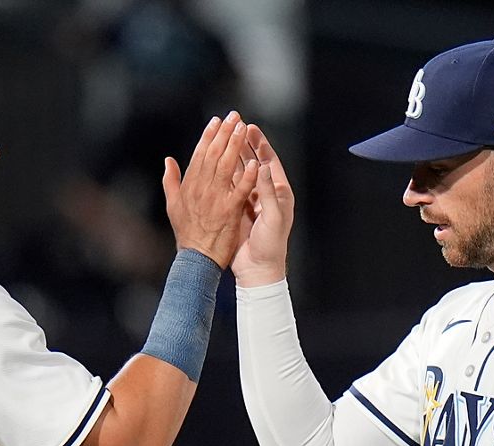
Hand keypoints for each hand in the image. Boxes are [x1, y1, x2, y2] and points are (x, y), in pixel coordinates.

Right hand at [161, 111, 258, 268]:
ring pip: (227, 167)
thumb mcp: (173, 206)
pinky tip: (253, 163)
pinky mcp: (230, 212)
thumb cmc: (186, 235)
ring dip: (235, 147)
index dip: (209, 137)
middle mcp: (202, 190)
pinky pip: (240, 191)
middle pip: (215, 156)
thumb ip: (171, 183)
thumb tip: (168, 161)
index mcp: (190, 187)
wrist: (197, 261)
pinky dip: (246, 177)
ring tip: (243, 129)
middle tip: (234, 116)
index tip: (216, 121)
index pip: (202, 155)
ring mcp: (216, 200)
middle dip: (225, 134)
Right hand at [232, 123, 294, 286]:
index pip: (270, 161)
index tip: (250, 129)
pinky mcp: (238, 210)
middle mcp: (265, 194)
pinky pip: (230, 187)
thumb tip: (264, 165)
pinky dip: (223, 174)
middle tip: (234, 128)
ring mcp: (251, 201)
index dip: (260, 145)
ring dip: (232, 156)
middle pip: (254, 163)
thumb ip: (269, 192)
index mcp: (279, 193)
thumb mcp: (274, 217)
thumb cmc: (271, 245)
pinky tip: (215, 162)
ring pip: (241, 172)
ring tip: (222, 139)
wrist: (258, 269)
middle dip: (244, 145)